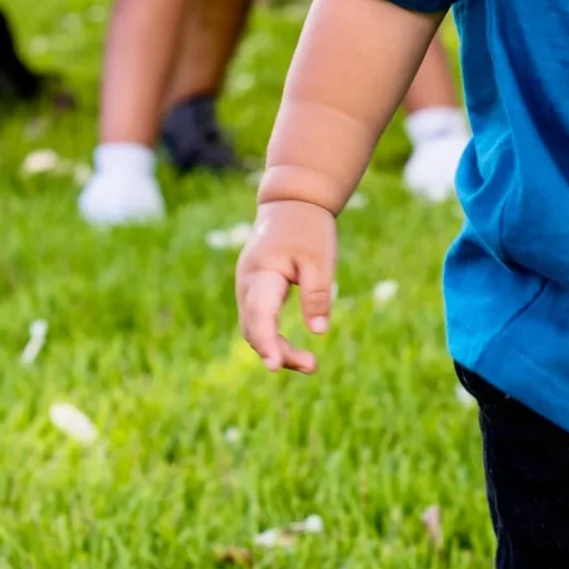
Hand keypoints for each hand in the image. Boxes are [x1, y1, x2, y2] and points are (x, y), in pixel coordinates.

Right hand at [236, 199, 336, 372]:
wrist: (293, 202)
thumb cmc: (309, 228)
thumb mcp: (321, 260)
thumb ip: (317, 295)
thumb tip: (318, 332)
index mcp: (262, 271)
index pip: (259, 314)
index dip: (266, 342)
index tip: (276, 365)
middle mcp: (247, 282)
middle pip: (254, 328)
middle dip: (277, 351)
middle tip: (312, 366)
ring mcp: (247, 287)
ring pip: (254, 328)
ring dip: (276, 348)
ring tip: (310, 364)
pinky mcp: (255, 291)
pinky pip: (258, 320)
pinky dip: (272, 337)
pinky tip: (292, 352)